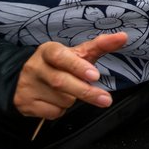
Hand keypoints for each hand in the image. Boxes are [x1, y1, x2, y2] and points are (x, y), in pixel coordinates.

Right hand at [14, 32, 128, 118]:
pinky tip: (57, 101)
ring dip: (74, 99)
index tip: (95, 76)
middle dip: (86, 91)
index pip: (60, 56)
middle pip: (61, 81)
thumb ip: (100, 45)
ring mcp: (27, 85)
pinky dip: (61, 110)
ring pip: (60, 99)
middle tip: (106, 99)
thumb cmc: (61, 65)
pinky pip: (52, 112)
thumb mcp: (78, 53)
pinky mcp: (24, 103)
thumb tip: (123, 36)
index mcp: (48, 51)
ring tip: (70, 91)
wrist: (27, 80)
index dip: (77, 66)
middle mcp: (34, 66)